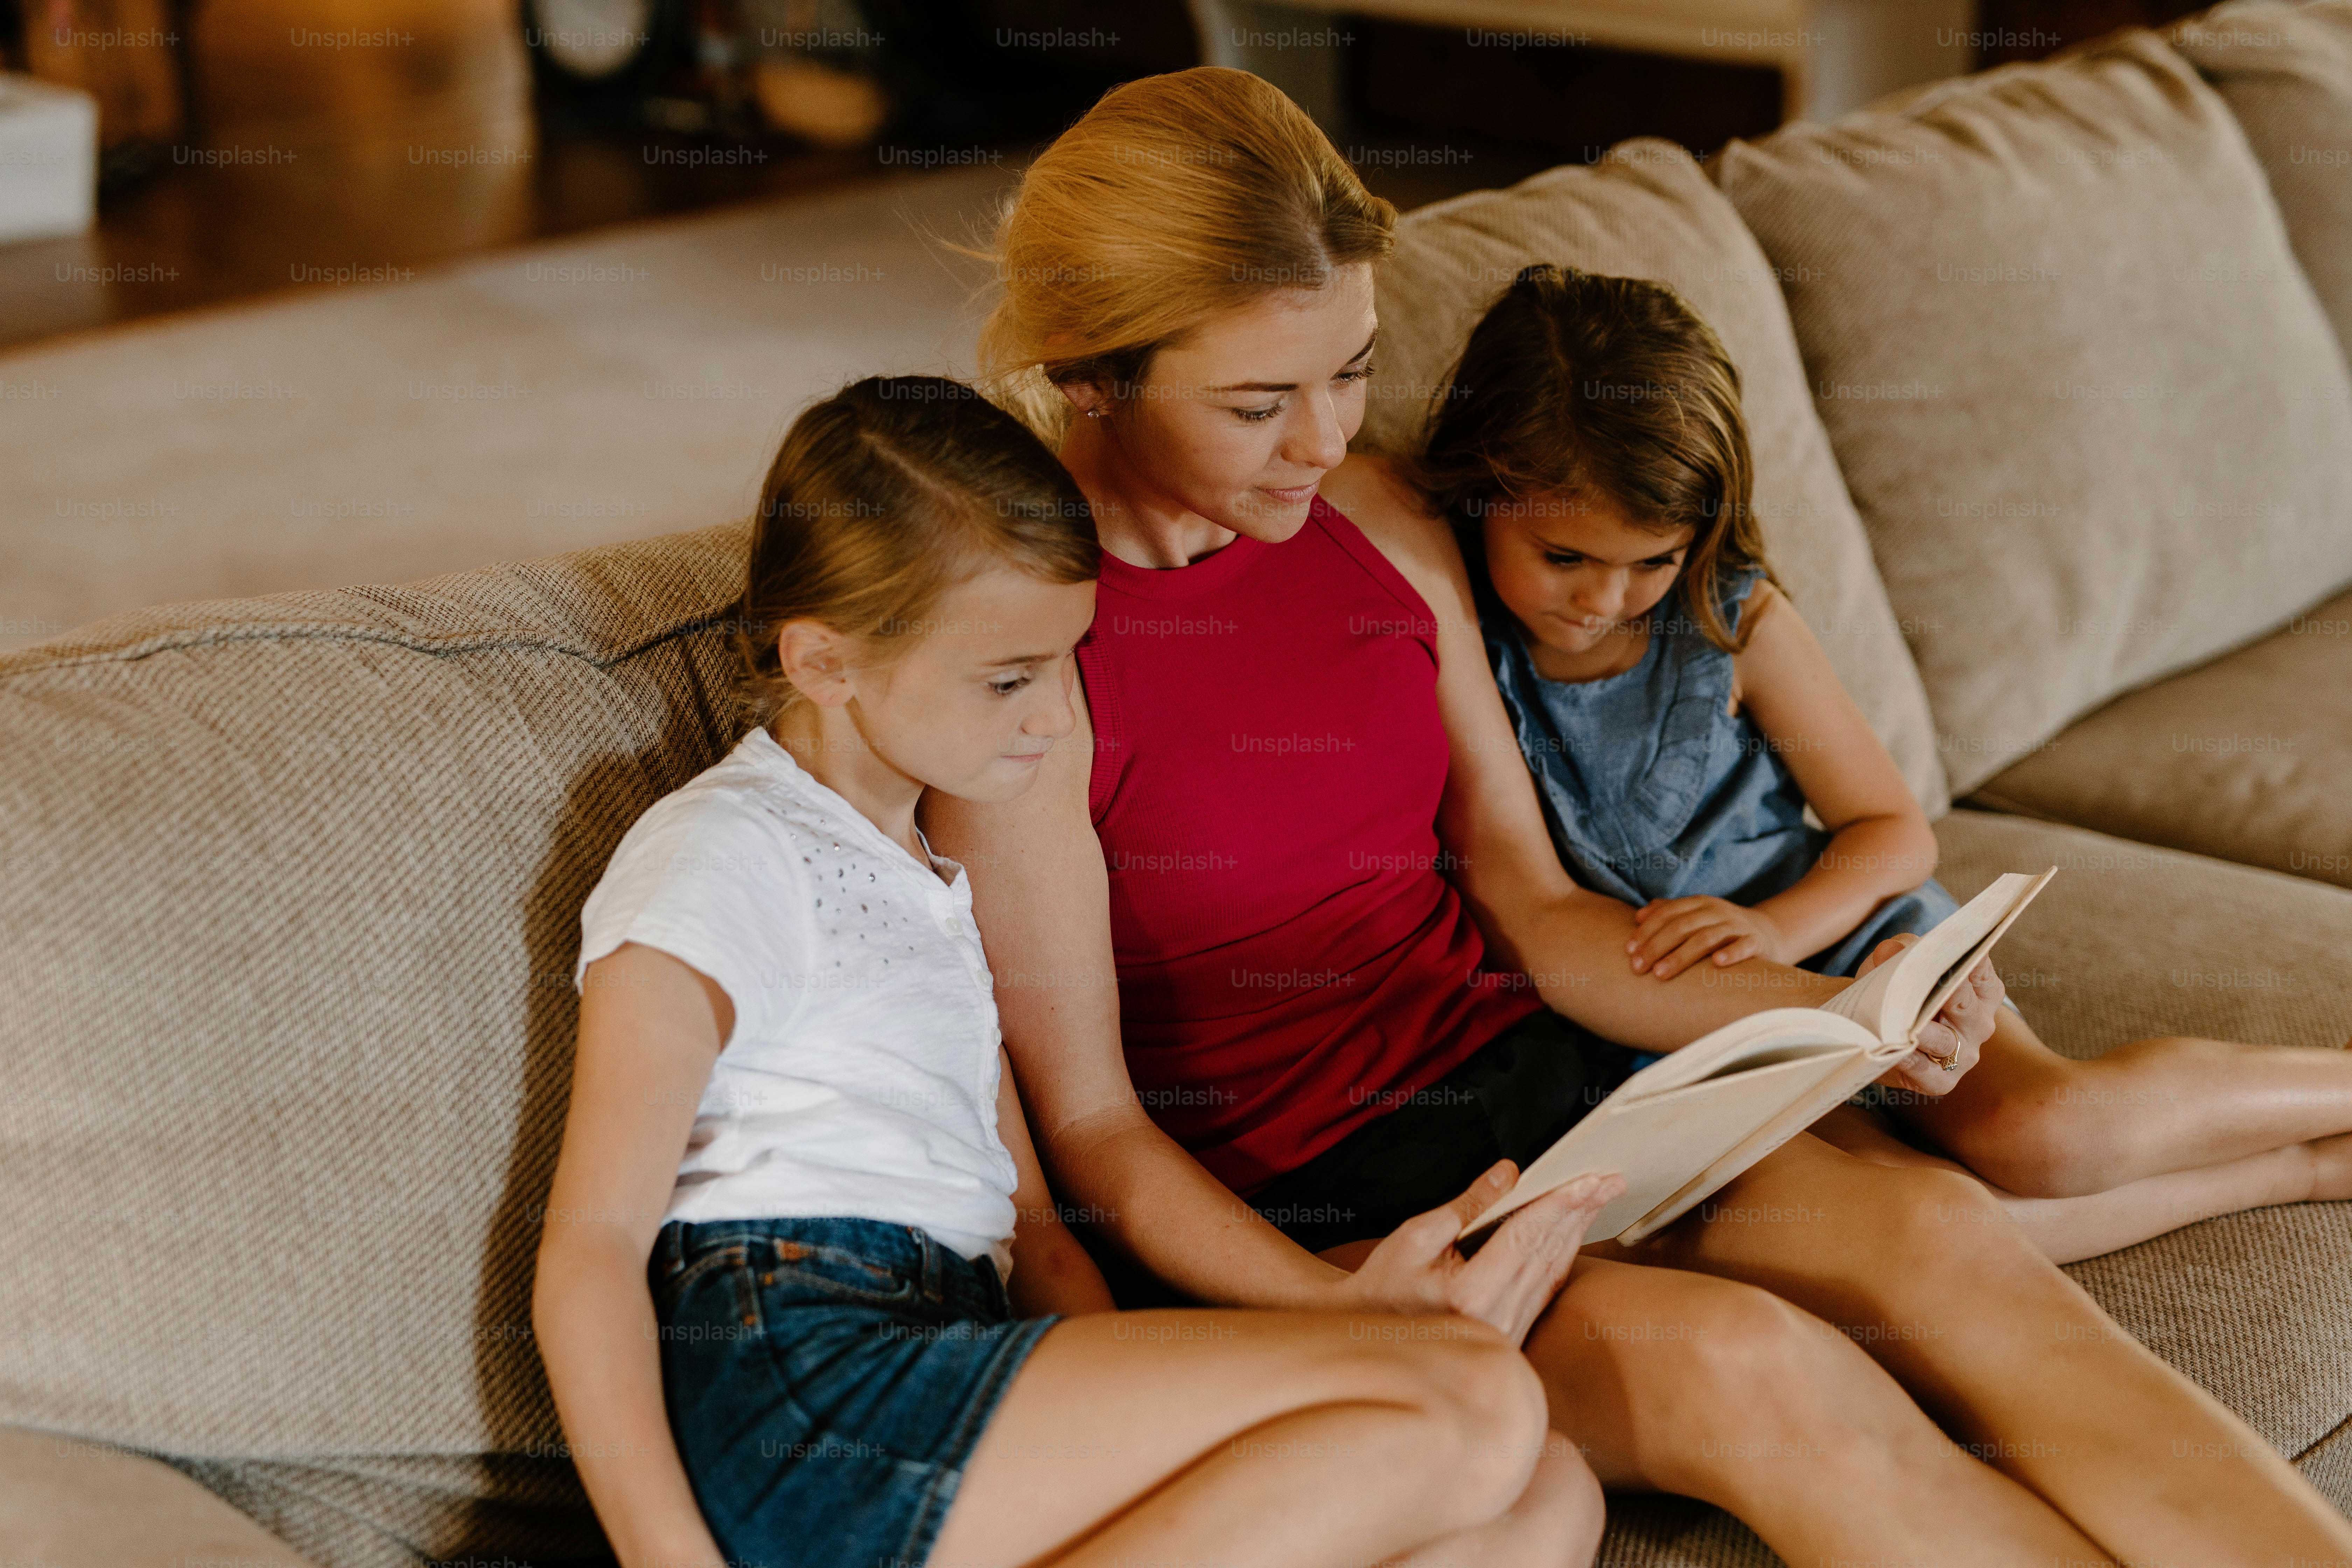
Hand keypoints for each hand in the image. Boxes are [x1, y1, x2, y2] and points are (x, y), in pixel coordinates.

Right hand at [1335, 1161, 1626, 1347]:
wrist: (1369, 1336)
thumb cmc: (1384, 1285)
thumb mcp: (1417, 1235)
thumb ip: (1469, 1205)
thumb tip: (1510, 1173)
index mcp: (1471, 1295)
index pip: (1526, 1238)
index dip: (1560, 1204)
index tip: (1589, 1178)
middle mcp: (1497, 1320)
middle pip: (1549, 1253)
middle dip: (1581, 1211)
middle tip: (1610, 1179)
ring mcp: (1508, 1333)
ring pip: (1553, 1272)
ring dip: (1577, 1231)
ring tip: (1598, 1197)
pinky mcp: (1512, 1337)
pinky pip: (1546, 1290)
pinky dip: (1562, 1257)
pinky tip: (1574, 1234)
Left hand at [1629, 896, 1787, 978]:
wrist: (1769, 933)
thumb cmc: (1721, 930)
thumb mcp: (1696, 917)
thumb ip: (1669, 913)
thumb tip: (1638, 915)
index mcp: (1699, 904)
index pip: (1668, 913)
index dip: (1647, 930)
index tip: (1628, 950)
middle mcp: (1717, 911)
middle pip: (1682, 926)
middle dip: (1656, 946)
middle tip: (1637, 967)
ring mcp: (1737, 926)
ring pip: (1706, 938)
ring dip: (1681, 956)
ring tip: (1661, 974)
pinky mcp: (1756, 942)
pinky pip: (1743, 946)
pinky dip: (1731, 953)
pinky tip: (1716, 963)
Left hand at [1858, 934, 2004, 1096]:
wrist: (1875, 1030)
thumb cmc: (1898, 991)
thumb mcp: (1898, 963)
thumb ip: (1898, 952)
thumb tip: (1889, 950)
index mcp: (1981, 992)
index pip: (1980, 972)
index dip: (1969, 960)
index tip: (1959, 947)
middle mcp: (1978, 1024)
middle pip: (1965, 1005)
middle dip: (1949, 991)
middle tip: (1934, 980)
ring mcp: (1963, 1055)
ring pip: (1945, 1040)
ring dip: (1924, 1030)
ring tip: (1906, 1021)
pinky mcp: (1940, 1082)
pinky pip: (1927, 1072)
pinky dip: (1911, 1061)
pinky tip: (1897, 1050)